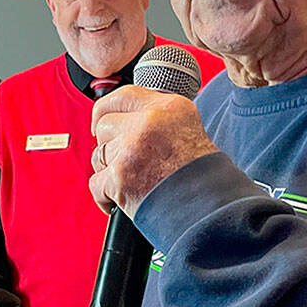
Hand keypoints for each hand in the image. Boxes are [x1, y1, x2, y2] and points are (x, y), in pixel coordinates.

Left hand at [90, 86, 218, 213]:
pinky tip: (121, 201)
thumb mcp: (187, 132)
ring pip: (98, 154)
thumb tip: (124, 120)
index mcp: (169, 107)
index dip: (106, 109)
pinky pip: (96, 184)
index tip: (100, 121)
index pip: (124, 96)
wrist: (211, 211)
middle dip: (109, 145)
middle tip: (124, 161)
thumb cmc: (202, 179)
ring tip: (132, 183)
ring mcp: (132, 148)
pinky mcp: (120, 176)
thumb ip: (158, 121)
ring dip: (108, 170)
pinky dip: (104, 197)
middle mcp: (149, 122)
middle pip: (105, 125)